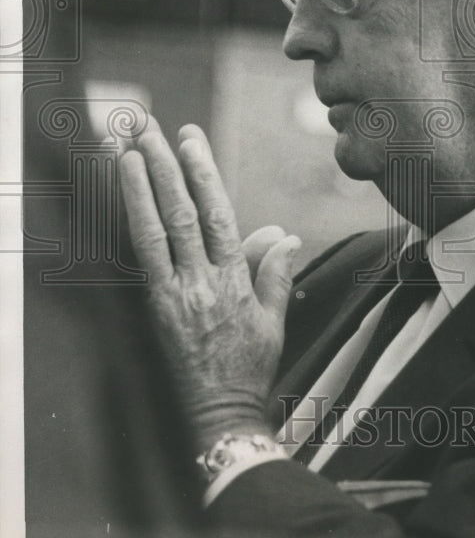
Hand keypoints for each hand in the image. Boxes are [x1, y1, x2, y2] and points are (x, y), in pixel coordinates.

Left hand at [118, 121, 300, 448]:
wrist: (223, 412)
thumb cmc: (252, 366)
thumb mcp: (274, 319)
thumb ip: (275, 272)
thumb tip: (288, 235)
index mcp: (236, 280)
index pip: (218, 214)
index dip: (203, 172)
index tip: (190, 138)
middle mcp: (203, 281)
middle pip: (183, 211)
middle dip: (165, 163)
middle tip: (148, 125)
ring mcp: (175, 294)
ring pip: (157, 229)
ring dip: (140, 184)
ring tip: (125, 146)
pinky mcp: (155, 309)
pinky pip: (142, 257)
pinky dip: (133, 221)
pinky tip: (124, 195)